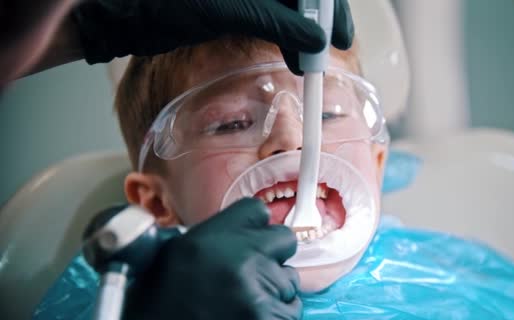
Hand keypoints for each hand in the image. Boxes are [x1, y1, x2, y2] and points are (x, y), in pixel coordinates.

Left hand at [72, 0, 353, 73]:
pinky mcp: (230, 4)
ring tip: (308, 61)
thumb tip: (315, 39)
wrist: (113, 10)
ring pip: (288, 7)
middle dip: (318, 20)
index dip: (329, 7)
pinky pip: (271, 15)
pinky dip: (283, 33)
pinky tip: (289, 51)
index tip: (341, 34)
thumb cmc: (157, 0)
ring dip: (302, 31)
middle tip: (328, 51)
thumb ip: (275, 20)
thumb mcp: (223, 9)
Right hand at [118, 198, 301, 319]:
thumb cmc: (163, 296)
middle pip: (284, 241)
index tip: (249, 241)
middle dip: (271, 255)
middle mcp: (241, 260)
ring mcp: (258, 294)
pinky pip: (292, 311)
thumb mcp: (180, 247)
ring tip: (243, 301)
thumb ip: (221, 232)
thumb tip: (256, 225)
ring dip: (274, 288)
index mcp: (215, 236)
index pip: (259, 211)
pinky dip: (277, 317)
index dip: (255, 227)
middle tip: (249, 275)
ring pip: (290, 279)